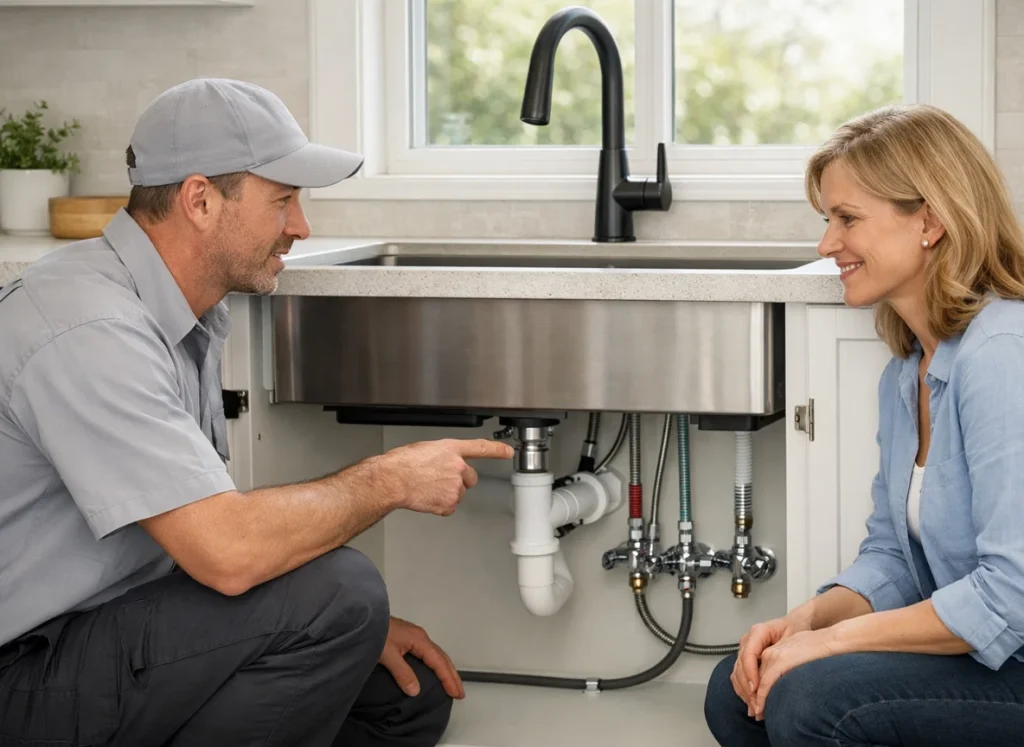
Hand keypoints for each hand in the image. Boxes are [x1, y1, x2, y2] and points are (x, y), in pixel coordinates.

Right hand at [377, 438, 513, 515]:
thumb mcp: (426, 449)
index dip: (497, 450)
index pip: (480, 448)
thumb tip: (444, 463)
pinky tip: (427, 497)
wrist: (392, 480)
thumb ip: (443, 456)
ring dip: (447, 493)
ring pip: (459, 493)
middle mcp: (457, 466)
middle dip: (460, 481)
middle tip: (440, 480)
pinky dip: (440, 505)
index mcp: (451, 449)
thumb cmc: (403, 464)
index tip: (507, 452)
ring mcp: (455, 486)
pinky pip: (450, 507)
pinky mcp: (449, 503)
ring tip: (428, 487)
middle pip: (471, 478)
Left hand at [379, 616, 464, 699]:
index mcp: (419, 640)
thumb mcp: (388, 656)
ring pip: (436, 654)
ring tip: (451, 683)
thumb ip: (403, 673)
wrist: (362, 617)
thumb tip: (416, 691)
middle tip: (459, 692)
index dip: (448, 679)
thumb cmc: (375, 633)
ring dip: (445, 669)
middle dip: (452, 675)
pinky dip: (435, 664)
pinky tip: (432, 670)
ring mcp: (414, 636)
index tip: (455, 693)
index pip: (439, 662)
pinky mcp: (407, 637)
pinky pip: (428, 653)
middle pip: (442, 657)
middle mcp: (420, 637)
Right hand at [731, 613, 811, 716]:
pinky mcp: (746, 659)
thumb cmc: (797, 628)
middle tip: (757, 706)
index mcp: (758, 632)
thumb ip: (783, 652)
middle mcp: (748, 640)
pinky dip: (743, 690)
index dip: (750, 673)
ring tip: (755, 709)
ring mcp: (745, 649)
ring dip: (744, 692)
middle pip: (740, 666)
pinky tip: (751, 702)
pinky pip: (739, 676)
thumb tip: (776, 672)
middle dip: (747, 688)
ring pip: (737, 673)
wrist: (796, 623)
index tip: (756, 689)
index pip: (748, 654)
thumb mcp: (795, 637)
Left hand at [751, 628, 837, 719]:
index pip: (756, 674)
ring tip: (758, 715)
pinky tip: (761, 708)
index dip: (753, 690)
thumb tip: (786, 683)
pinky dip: (761, 697)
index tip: (756, 705)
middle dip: (752, 697)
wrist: (831, 639)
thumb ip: (787, 668)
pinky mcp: (780, 661)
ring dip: (755, 700)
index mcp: (772, 651)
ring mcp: (773, 656)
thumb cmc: (819, 649)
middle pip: (752, 678)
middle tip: (754, 714)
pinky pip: (765, 683)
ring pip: (756, 682)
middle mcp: (768, 652)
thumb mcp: (797, 657)